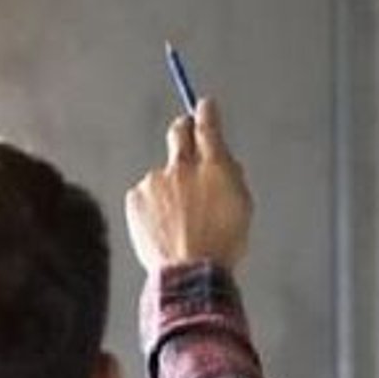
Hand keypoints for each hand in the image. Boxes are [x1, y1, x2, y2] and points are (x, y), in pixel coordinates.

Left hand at [125, 97, 252, 271]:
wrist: (190, 273)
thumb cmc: (221, 245)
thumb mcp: (242, 206)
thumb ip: (231, 176)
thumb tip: (223, 162)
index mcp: (214, 166)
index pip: (208, 126)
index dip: (206, 112)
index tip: (205, 105)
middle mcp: (182, 166)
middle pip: (178, 132)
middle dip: (182, 130)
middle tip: (185, 136)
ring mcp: (156, 180)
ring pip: (162, 175)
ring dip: (168, 189)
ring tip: (178, 223)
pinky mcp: (136, 197)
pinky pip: (145, 195)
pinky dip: (151, 208)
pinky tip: (162, 229)